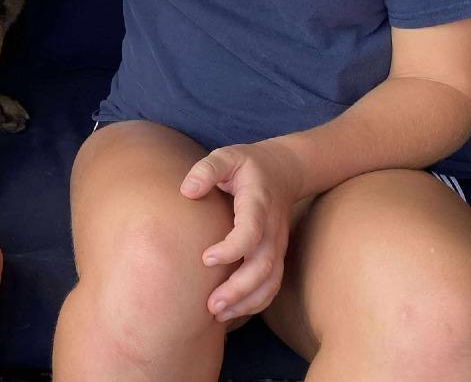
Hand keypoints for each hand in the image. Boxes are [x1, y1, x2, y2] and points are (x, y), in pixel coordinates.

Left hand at [180, 139, 301, 321]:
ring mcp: (277, 244)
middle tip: (210, 305)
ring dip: (246, 302)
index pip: (251, 232)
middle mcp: (272, 229)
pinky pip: (271, 286)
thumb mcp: (226, 155)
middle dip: (238, 289)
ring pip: (270, 282)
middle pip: (263, 266)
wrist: (283, 171)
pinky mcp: (276, 255)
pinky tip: (231, 311)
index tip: (206, 259)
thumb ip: (207, 170)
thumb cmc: (247, 165)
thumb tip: (187, 191)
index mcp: (258, 203)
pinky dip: (254, 303)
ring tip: (217, 315)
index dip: (232, 249)